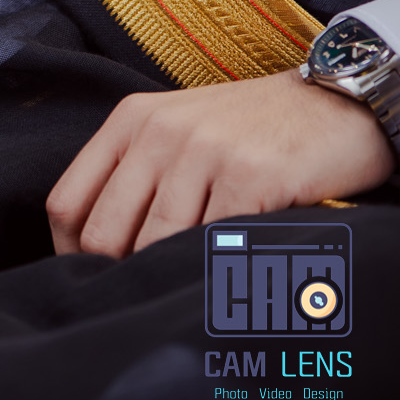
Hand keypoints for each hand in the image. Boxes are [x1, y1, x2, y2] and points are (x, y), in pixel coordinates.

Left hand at [47, 66, 393, 258]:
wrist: (332, 102)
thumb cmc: (250, 129)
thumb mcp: (178, 132)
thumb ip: (136, 177)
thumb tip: (96, 252)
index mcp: (131, 120)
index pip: (66, 204)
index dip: (71, 257)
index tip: (93, 284)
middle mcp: (159, 132)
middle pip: (103, 233)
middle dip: (118, 277)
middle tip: (145, 297)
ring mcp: (204, 152)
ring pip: (154, 247)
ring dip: (168, 279)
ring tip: (186, 289)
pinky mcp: (250, 177)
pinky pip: (212, 245)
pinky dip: (214, 271)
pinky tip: (227, 273)